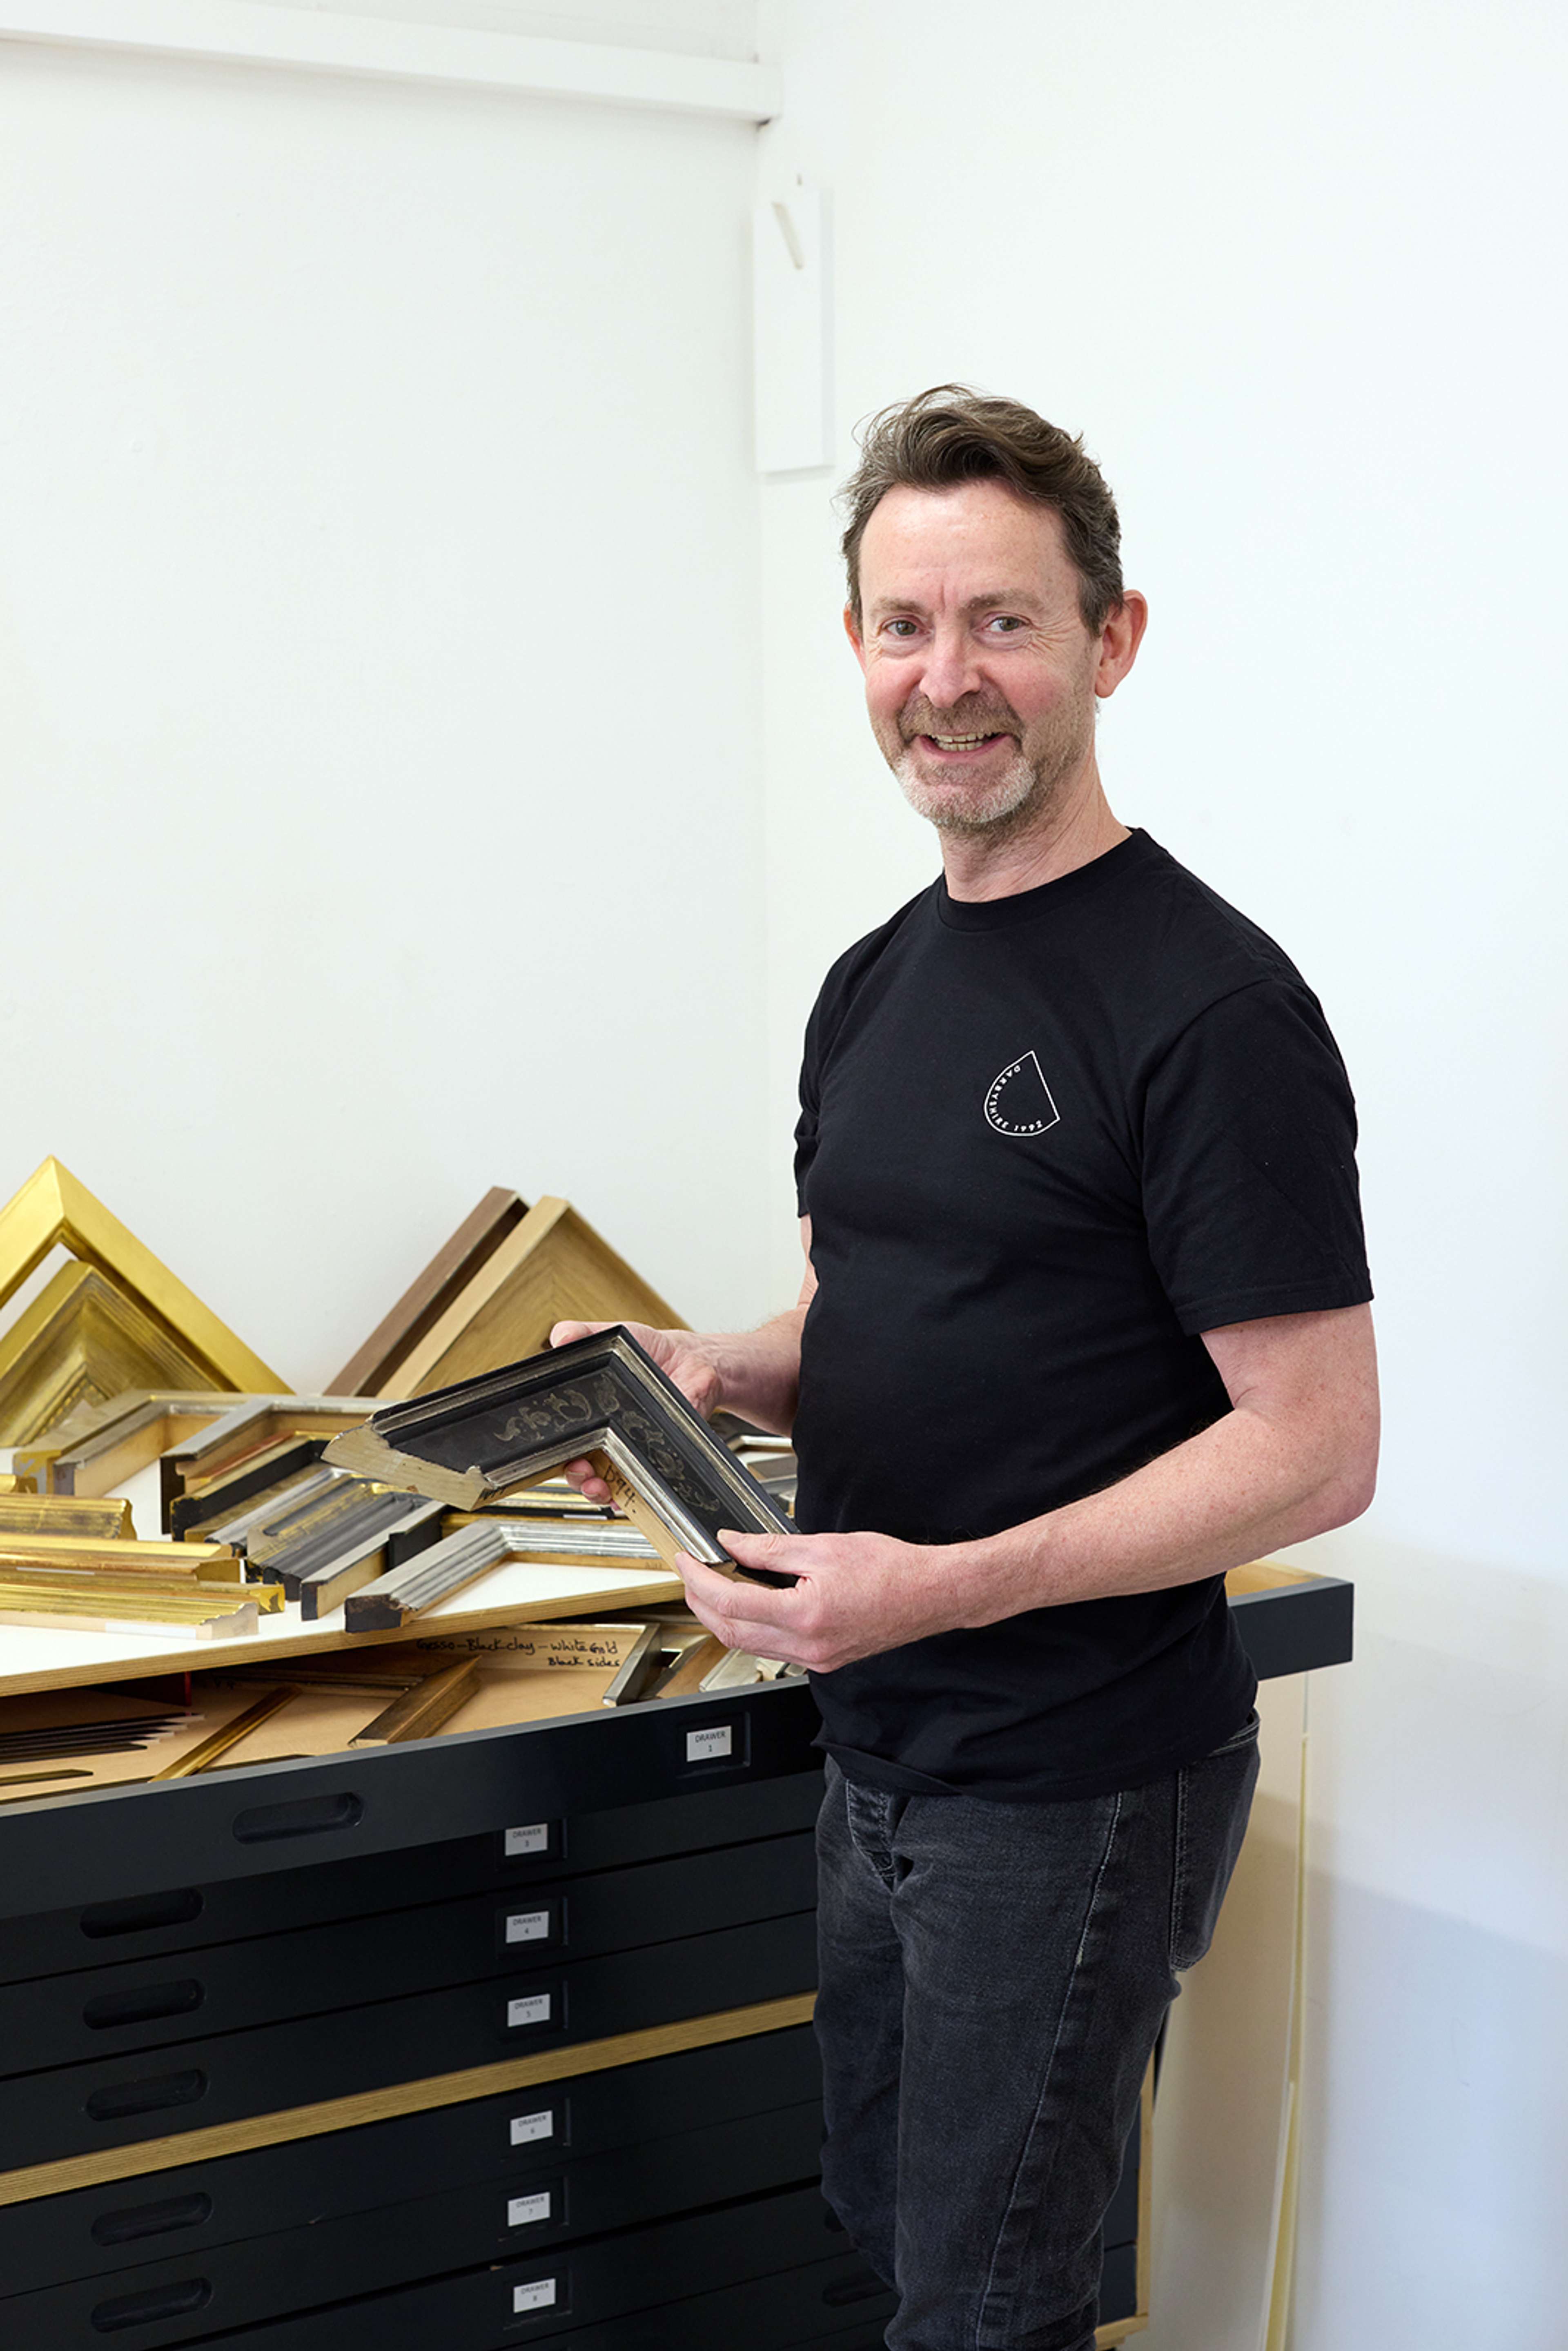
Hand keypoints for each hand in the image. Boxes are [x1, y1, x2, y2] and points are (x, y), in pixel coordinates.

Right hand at [549, 1319, 723, 1504]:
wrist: (692, 1360)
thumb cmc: (648, 1352)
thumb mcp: (611, 1336)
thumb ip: (582, 1333)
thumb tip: (561, 1337)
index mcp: (587, 1414)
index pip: (561, 1441)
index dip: (551, 1452)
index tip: (554, 1453)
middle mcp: (605, 1438)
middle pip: (579, 1470)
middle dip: (574, 1477)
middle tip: (578, 1468)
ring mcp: (631, 1451)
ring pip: (607, 1485)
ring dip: (597, 1491)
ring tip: (597, 1484)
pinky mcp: (657, 1458)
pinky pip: (642, 1487)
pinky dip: (632, 1495)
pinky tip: (627, 1492)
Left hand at [676, 1527, 969, 1672]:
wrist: (931, 1594)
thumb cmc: (891, 1569)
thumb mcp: (824, 1546)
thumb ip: (770, 1548)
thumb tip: (732, 1543)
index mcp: (805, 1615)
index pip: (730, 1602)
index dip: (699, 1580)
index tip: (687, 1560)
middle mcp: (807, 1646)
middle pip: (730, 1631)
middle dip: (700, 1602)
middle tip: (690, 1573)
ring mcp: (814, 1659)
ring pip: (748, 1644)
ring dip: (722, 1617)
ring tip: (712, 1585)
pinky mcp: (822, 1660)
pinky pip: (772, 1649)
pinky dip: (750, 1627)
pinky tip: (748, 1604)